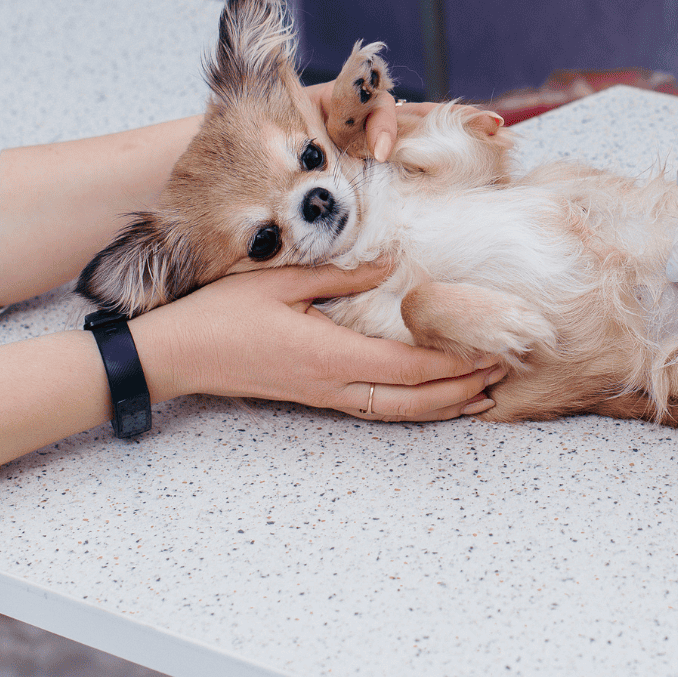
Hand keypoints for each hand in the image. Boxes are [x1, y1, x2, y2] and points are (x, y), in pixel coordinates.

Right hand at [132, 262, 503, 421]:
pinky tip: (428, 397)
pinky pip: (375, 408)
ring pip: (396, 412)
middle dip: (460, 390)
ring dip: (441, 405)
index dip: (454, 364)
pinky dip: (411, 405)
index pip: (408, 368)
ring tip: (481, 393)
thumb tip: (394, 264)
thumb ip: (343, 276)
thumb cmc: (221, 313)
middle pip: (411, 401)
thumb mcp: (283, 282)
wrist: (174, 356)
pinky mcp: (315, 396)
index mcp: (330, 355)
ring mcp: (324, 395)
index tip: (490, 352)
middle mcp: (333, 384)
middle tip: (502, 374)